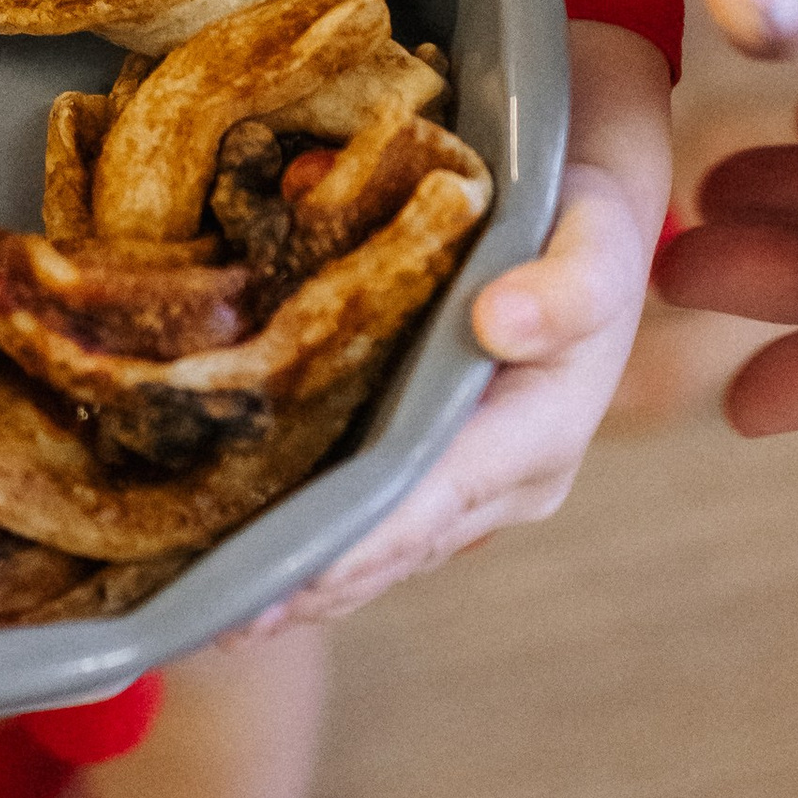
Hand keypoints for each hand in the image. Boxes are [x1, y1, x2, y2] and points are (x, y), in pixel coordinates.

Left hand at [229, 19, 670, 632]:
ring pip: (372, 544)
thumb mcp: (599, 223)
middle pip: (388, 548)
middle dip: (298, 589)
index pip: (424, 508)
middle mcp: (504, 478)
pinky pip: (366, 506)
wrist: (595, 178)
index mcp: (540, 435)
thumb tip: (503, 324)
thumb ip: (570, 281)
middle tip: (198, 620)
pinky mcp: (435, 447)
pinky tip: (232, 548)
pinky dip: (304, 535)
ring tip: (199, 609)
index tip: (266, 586)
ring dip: (291, 582)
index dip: (345, 552)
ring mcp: (469, 472)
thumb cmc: (591, 199)